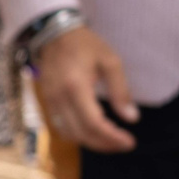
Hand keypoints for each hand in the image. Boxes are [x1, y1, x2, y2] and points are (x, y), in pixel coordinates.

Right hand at [33, 25, 137, 153]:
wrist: (54, 34)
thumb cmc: (85, 45)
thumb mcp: (110, 62)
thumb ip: (121, 91)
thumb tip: (132, 118)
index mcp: (76, 87)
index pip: (93, 123)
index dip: (112, 138)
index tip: (130, 142)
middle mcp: (60, 98)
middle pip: (82, 134)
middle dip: (105, 144)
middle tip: (124, 144)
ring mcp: (50, 102)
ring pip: (70, 135)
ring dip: (91, 142)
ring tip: (111, 140)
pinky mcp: (47, 102)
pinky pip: (61, 127)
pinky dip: (78, 135)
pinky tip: (92, 132)